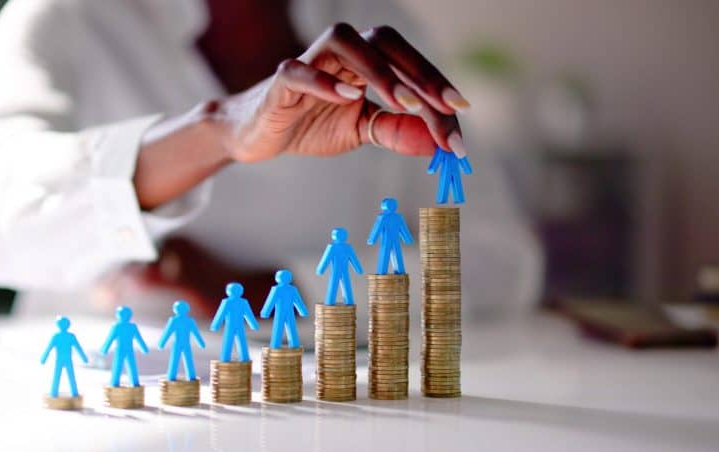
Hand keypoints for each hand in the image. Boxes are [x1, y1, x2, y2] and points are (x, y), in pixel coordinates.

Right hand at [213, 23, 469, 161]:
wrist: (258, 137)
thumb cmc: (310, 125)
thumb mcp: (360, 131)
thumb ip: (395, 132)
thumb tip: (436, 143)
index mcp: (364, 61)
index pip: (406, 62)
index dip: (436, 85)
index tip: (460, 114)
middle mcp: (340, 52)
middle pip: (384, 42)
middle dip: (419, 74)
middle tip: (446, 108)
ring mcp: (310, 61)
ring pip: (345, 43)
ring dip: (380, 71)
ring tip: (405, 103)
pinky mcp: (281, 81)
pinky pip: (300, 71)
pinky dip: (324, 80)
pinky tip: (350, 96)